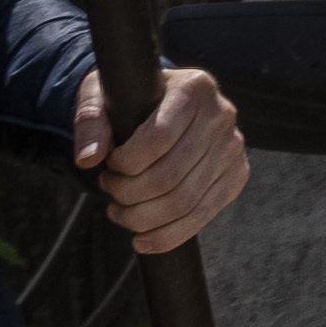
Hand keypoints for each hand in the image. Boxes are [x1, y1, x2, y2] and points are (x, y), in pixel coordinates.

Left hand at [80, 66, 249, 254]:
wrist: (165, 105)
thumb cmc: (132, 100)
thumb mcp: (103, 94)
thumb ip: (91, 120)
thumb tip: (88, 159)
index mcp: (195, 88)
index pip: (159, 138)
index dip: (126, 163)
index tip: (108, 166)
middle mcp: (222, 115)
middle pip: (170, 176)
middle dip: (129, 194)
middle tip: (109, 189)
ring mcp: (233, 148)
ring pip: (184, 203)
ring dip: (142, 218)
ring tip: (119, 213)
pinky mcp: (236, 176)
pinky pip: (202, 217)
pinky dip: (168, 236)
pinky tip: (142, 239)